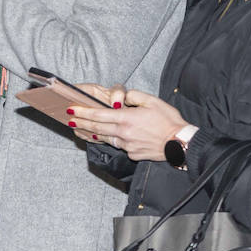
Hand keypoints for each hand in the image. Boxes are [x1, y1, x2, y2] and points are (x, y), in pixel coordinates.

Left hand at [58, 85, 187, 161]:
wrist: (181, 144)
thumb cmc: (169, 121)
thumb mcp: (152, 101)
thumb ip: (133, 96)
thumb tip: (121, 98)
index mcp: (126, 118)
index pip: (98, 115)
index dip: (82, 112)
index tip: (71, 109)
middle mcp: (123, 133)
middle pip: (97, 128)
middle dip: (81, 123)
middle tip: (69, 120)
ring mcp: (127, 145)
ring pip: (105, 138)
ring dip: (91, 134)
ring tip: (81, 130)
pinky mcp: (132, 154)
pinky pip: (118, 145)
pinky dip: (109, 141)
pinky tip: (104, 138)